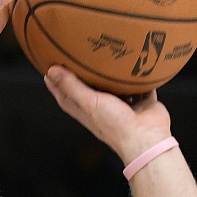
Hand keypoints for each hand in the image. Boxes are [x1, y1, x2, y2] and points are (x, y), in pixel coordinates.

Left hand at [43, 67, 173, 164]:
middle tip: (80, 58)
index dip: (57, 85)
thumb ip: (72, 86)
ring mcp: (125, 108)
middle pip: (91, 91)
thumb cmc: (117, 126)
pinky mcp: (143, 105)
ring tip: (111, 58)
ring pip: (117, 89)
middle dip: (85, 76)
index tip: (50, 70)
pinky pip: (143, 89)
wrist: (146, 138)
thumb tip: (52, 72)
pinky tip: (142, 67)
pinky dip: (143, 80)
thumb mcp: (90, 103)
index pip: (67, 97)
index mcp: (88, 112)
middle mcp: (105, 110)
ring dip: (114, 77)